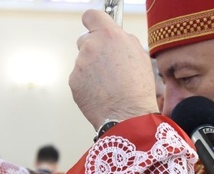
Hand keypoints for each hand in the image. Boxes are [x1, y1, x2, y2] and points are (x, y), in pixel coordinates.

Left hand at [70, 10, 158, 129]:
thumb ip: (123, 41)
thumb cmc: (138, 89)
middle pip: (85, 39)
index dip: (93, 22)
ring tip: (108, 85)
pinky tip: (100, 94)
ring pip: (83, 61)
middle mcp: (91, 46)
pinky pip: (79, 78)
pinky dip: (86, 84)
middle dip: (94, 50)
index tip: (95, 28)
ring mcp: (80, 64)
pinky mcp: (73, 81)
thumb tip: (115, 38)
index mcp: (109, 35)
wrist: (127, 116)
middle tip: (107, 66)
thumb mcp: (140, 55)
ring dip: (91, 69)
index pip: (91, 16)